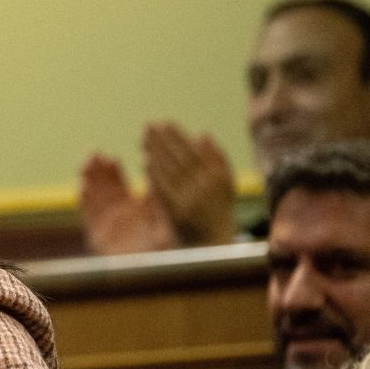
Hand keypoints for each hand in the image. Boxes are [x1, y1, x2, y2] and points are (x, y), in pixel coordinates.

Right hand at [79, 153, 178, 253]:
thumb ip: (158, 202)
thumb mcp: (168, 220)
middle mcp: (118, 219)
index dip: (112, 172)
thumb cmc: (172, 250)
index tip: (108, 157)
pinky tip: (82, 188)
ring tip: (85, 165)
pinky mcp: (101, 240)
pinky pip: (91, 220)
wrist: (162, 275)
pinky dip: (86, 204)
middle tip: (92, 155)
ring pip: (94, 202)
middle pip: (101, 192)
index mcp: (135, 212)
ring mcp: (108, 229)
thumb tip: (153, 179)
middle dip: (96, 174)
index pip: (119, 187)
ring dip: (89, 184)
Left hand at [142, 122, 235, 245]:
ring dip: (156, 153)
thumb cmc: (217, 212)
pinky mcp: (178, 214)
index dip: (178, 137)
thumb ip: (216, 158)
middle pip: (180, 159)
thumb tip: (201, 133)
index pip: (193, 152)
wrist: (213, 245)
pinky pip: (164, 190)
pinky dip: (154, 174)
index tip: (165, 123)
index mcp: (218, 177)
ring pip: (170, 171)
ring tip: (144, 138)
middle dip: (163, 141)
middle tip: (148, 125)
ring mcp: (192, 201)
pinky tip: (145, 161)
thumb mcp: (225, 184)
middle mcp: (206, 188)